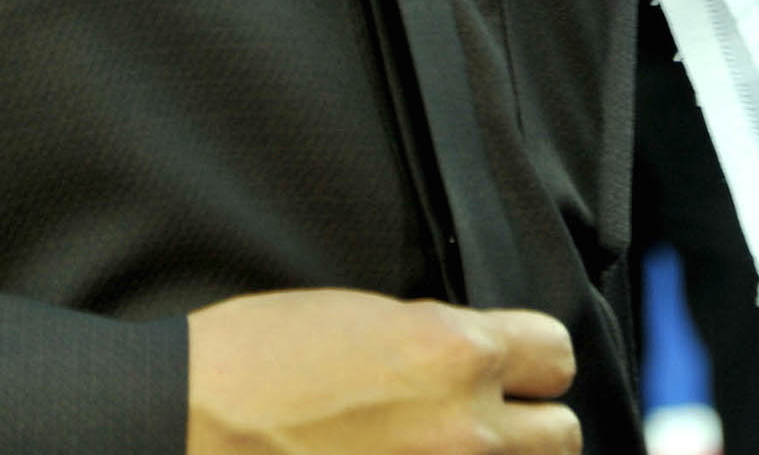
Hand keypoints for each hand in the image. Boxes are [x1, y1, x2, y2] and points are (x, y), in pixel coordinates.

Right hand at [186, 287, 579, 451]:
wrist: (195, 420)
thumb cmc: (262, 356)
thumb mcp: (365, 317)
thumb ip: (440, 341)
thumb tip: (480, 362)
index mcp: (453, 351)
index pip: (556, 352)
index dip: (532, 356)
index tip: (512, 363)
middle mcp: (466, 427)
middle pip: (563, 435)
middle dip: (529, 422)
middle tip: (482, 416)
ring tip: (446, 449)